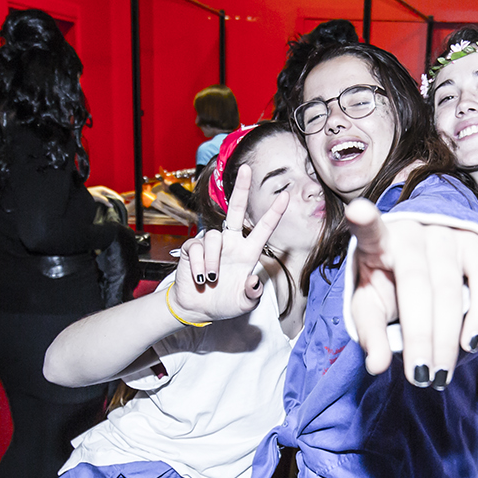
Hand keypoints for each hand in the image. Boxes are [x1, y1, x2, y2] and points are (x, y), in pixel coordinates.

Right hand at [170, 164, 287, 323]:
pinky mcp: (192, 249)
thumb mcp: (244, 304)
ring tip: (211, 280)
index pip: (263, 229)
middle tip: (245, 168)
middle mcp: (230, 243)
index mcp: (247, 253)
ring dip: (212, 261)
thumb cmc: (224, 304)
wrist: (197, 308)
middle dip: (241, 189)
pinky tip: (199, 279)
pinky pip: (195, 249)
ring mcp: (211, 245)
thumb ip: (251, 294)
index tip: (286, 196)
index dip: (274, 213)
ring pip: (213, 237)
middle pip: (235, 210)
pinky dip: (198, 266)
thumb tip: (253, 281)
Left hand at [345, 199, 477, 386]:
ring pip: (450, 288)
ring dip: (447, 336)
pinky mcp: (476, 242)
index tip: (357, 212)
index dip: (364, 221)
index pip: (369, 230)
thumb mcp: (372, 307)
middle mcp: (413, 231)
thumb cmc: (390, 285)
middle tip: (421, 377)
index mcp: (378, 241)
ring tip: (441, 374)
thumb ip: (370, 333)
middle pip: (416, 284)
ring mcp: (447, 233)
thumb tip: (376, 366)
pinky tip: (469, 343)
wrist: (425, 262)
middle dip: (420, 336)